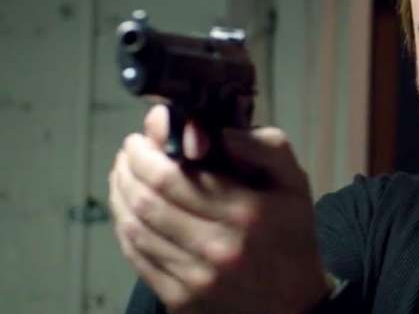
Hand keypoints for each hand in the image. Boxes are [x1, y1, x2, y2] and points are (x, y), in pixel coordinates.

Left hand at [109, 105, 331, 313]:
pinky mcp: (180, 299)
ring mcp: (196, 277)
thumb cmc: (289, 233)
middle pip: (148, 200)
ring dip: (120, 195)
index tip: (141, 137)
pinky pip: (137, 257)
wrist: (293, 303)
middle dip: (129, 168)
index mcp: (246, 211)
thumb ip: (259, 145)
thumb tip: (208, 128)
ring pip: (136, 228)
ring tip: (123, 175)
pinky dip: (125, 228)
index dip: (145, 152)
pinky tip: (129, 210)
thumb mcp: (291, 180)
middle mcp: (219, 246)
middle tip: (129, 153)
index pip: (172, 176)